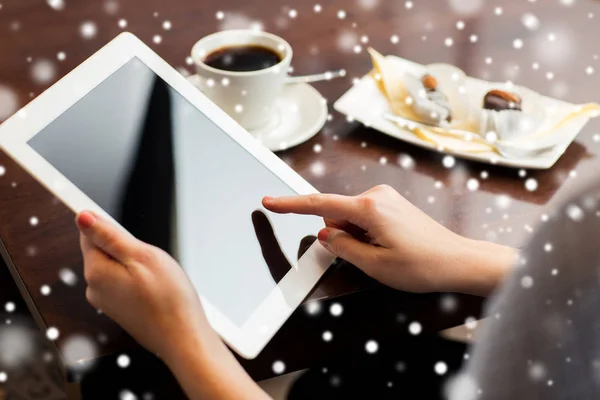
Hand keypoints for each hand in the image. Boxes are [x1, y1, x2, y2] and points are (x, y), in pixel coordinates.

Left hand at [76, 211, 268, 399]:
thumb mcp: (142, 255)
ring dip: (138, 265)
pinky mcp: (121, 310)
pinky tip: (157, 289)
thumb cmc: (168, 299)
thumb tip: (83, 217)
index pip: (90, 234)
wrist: (183, 338)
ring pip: (118, 267)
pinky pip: (126, 283)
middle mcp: (95, 288)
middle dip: (129, 248)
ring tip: (158, 277)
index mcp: (96, 272)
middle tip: (152, 259)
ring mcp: (107, 301)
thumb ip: (109, 235)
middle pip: (105, 251)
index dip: (113, 228)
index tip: (132, 236)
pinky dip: (141, 280)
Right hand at [263, 185, 515, 295]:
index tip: (270, 201)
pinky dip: (365, 234)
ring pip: (349, 219)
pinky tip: (388, 247)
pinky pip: (364, 218)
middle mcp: (377, 196)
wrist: (459, 262)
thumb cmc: (423, 265)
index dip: (291, 205)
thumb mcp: (374, 265)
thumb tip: (323, 234)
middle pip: (336, 216)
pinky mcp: (392, 205)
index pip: (319, 205)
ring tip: (384, 254)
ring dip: (356, 238)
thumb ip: (341, 247)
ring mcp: (385, 199)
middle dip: (340, 238)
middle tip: (368, 257)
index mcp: (369, 208)